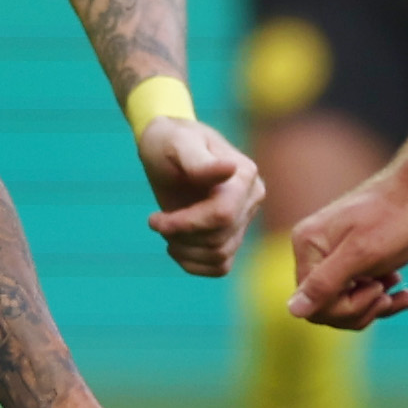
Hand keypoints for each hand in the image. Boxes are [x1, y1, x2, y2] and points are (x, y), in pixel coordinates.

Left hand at [137, 112, 263, 276]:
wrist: (167, 149)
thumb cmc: (170, 141)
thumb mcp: (178, 144)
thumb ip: (201, 162)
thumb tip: (230, 169)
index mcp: (245, 175)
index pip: (222, 216)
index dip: (186, 224)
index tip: (155, 218)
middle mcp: (252, 198)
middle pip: (219, 239)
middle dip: (181, 236)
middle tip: (156, 221)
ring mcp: (245, 219)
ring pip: (219, 256)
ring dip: (184, 250)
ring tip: (164, 229)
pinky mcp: (233, 237)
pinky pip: (220, 267)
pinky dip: (193, 264)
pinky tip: (175, 245)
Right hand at [285, 168, 407, 330]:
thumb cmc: (394, 217)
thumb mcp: (361, 253)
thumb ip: (325, 282)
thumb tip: (292, 310)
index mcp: (308, 247)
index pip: (313, 303)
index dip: (345, 308)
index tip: (376, 289)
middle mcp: (314, 254)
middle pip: (327, 308)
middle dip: (362, 307)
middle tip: (386, 291)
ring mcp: (332, 260)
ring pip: (345, 307)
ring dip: (375, 304)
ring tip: (398, 284)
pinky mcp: (352, 264)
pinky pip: (360, 296)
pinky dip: (385, 299)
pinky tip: (407, 295)